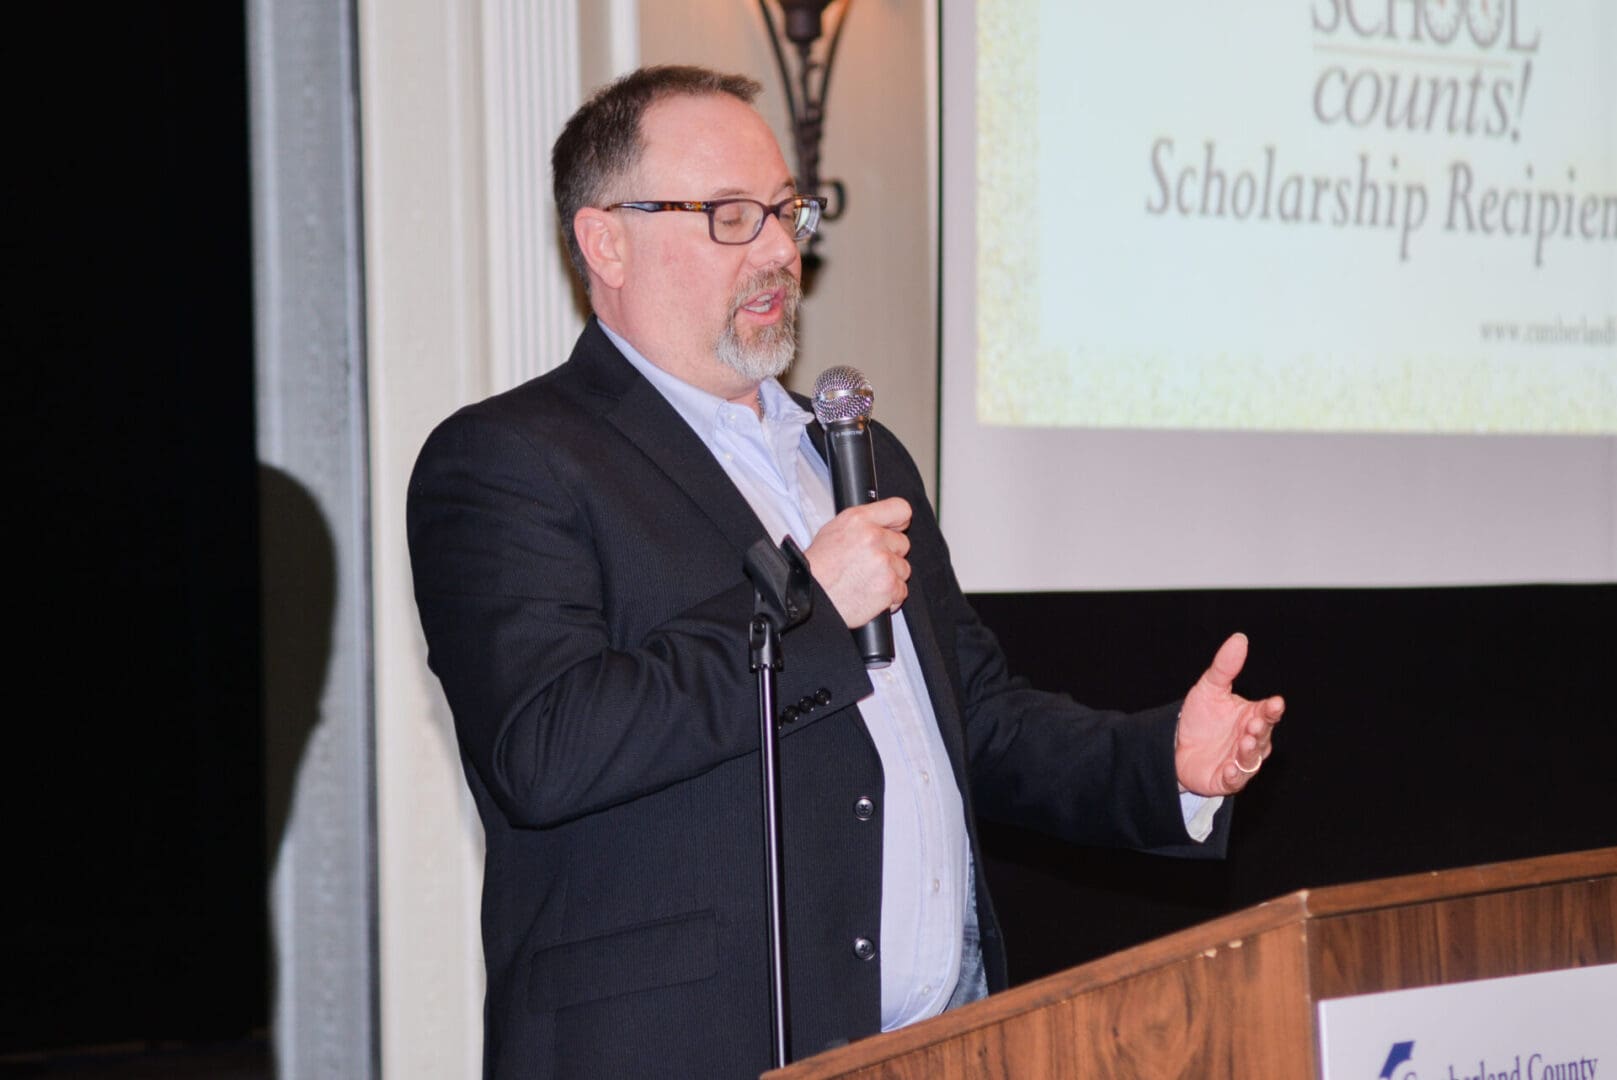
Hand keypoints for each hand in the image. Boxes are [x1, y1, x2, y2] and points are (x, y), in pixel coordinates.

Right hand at [804, 497, 911, 628]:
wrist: (810, 598)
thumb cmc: (818, 569)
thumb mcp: (833, 531)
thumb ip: (863, 524)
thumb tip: (884, 524)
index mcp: (859, 519)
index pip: (900, 509)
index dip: (900, 521)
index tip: (897, 529)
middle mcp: (873, 537)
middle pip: (903, 543)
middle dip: (890, 554)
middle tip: (869, 564)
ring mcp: (883, 562)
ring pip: (904, 568)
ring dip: (890, 576)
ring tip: (866, 581)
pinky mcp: (889, 586)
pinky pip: (902, 590)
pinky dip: (890, 596)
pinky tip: (870, 594)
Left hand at [1174, 632, 1284, 796]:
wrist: (1175, 745)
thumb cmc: (1199, 717)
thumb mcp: (1209, 688)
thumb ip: (1225, 667)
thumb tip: (1239, 638)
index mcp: (1252, 717)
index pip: (1268, 713)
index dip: (1272, 709)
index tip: (1275, 703)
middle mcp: (1251, 740)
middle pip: (1262, 736)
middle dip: (1259, 730)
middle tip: (1253, 725)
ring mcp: (1239, 761)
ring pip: (1251, 759)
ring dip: (1249, 752)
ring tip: (1244, 742)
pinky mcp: (1225, 779)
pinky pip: (1235, 780)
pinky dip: (1234, 775)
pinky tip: (1229, 769)